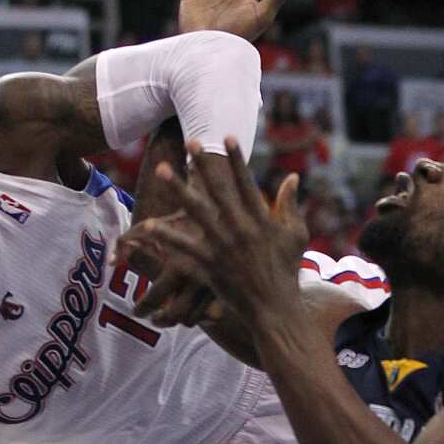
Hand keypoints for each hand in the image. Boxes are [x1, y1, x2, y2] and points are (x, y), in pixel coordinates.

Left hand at [120, 209, 223, 328]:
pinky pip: (212, 314)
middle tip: (153, 318)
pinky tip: (192, 308)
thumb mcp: (150, 226)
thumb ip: (125, 243)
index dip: (141, 309)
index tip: (137, 311)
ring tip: (171, 314)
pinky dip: (199, 316)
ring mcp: (212, 287)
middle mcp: (195, 282)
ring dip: (179, 320)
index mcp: (175, 268)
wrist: (221, 215)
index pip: (152, 301)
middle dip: (160, 320)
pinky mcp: (226, 288)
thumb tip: (111, 264)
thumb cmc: (180, 219)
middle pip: (173, 316)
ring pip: (192, 318)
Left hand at [122, 141, 307, 323]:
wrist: (275, 306)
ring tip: (163, 170)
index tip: (227, 136)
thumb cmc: (288, 270)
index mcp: (262, 218)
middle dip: (203, 164)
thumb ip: (291, 204)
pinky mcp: (210, 264)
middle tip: (190, 142)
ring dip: (178, 189)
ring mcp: (223, 245)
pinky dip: (166, 236)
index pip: (246, 182)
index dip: (236, 159)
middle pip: (217, 189)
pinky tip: (147, 226)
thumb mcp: (296, 235)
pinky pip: (184, 246)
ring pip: (196, 211)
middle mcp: (240, 228)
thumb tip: (292, 177)